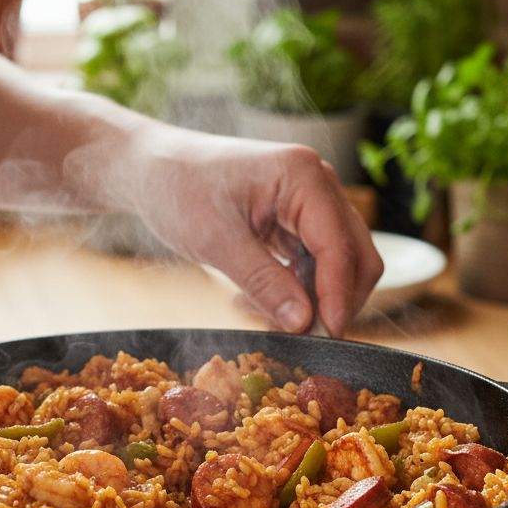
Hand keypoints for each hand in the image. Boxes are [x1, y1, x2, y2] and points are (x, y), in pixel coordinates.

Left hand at [120, 125, 382, 336]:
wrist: (152, 170)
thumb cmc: (177, 190)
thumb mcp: (215, 241)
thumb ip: (263, 281)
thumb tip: (304, 322)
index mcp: (303, 175)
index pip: (339, 244)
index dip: (339, 295)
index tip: (328, 335)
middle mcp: (317, 183)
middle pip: (355, 254)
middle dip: (335, 300)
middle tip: (301, 337)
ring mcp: (310, 201)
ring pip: (338, 263)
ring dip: (313, 299)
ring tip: (266, 319)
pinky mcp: (296, 219)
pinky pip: (313, 263)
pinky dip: (297, 289)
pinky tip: (260, 304)